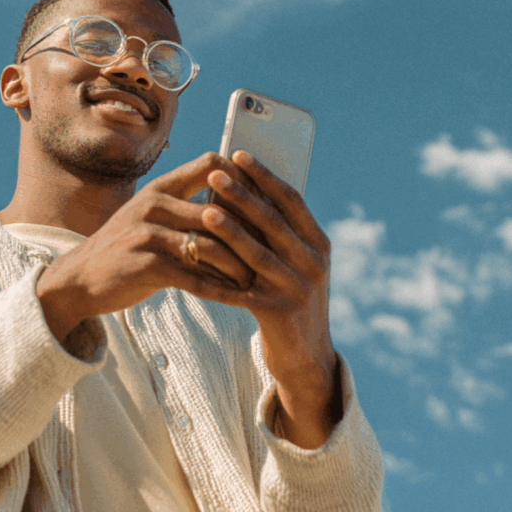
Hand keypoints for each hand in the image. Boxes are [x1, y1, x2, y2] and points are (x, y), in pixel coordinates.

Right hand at [36, 152, 261, 341]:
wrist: (79, 279)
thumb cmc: (125, 248)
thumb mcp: (151, 216)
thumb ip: (186, 206)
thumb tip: (233, 201)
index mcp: (160, 187)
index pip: (212, 165)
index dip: (243, 180)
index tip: (266, 202)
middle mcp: (154, 204)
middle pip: (218, 211)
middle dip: (248, 234)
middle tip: (273, 250)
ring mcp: (147, 234)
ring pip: (208, 245)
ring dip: (237, 265)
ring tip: (255, 279)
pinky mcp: (144, 265)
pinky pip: (192, 276)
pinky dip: (217, 288)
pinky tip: (235, 297)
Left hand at [202, 150, 339, 446]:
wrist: (306, 357)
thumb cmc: (289, 299)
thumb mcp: (295, 263)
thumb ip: (278, 232)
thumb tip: (240, 189)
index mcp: (318, 243)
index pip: (291, 200)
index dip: (264, 176)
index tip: (238, 154)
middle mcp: (313, 263)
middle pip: (273, 222)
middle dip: (242, 195)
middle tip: (214, 173)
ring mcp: (298, 289)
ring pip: (257, 254)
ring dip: (230, 231)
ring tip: (204, 211)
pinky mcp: (278, 314)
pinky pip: (240, 291)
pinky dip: (216, 276)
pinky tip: (193, 263)